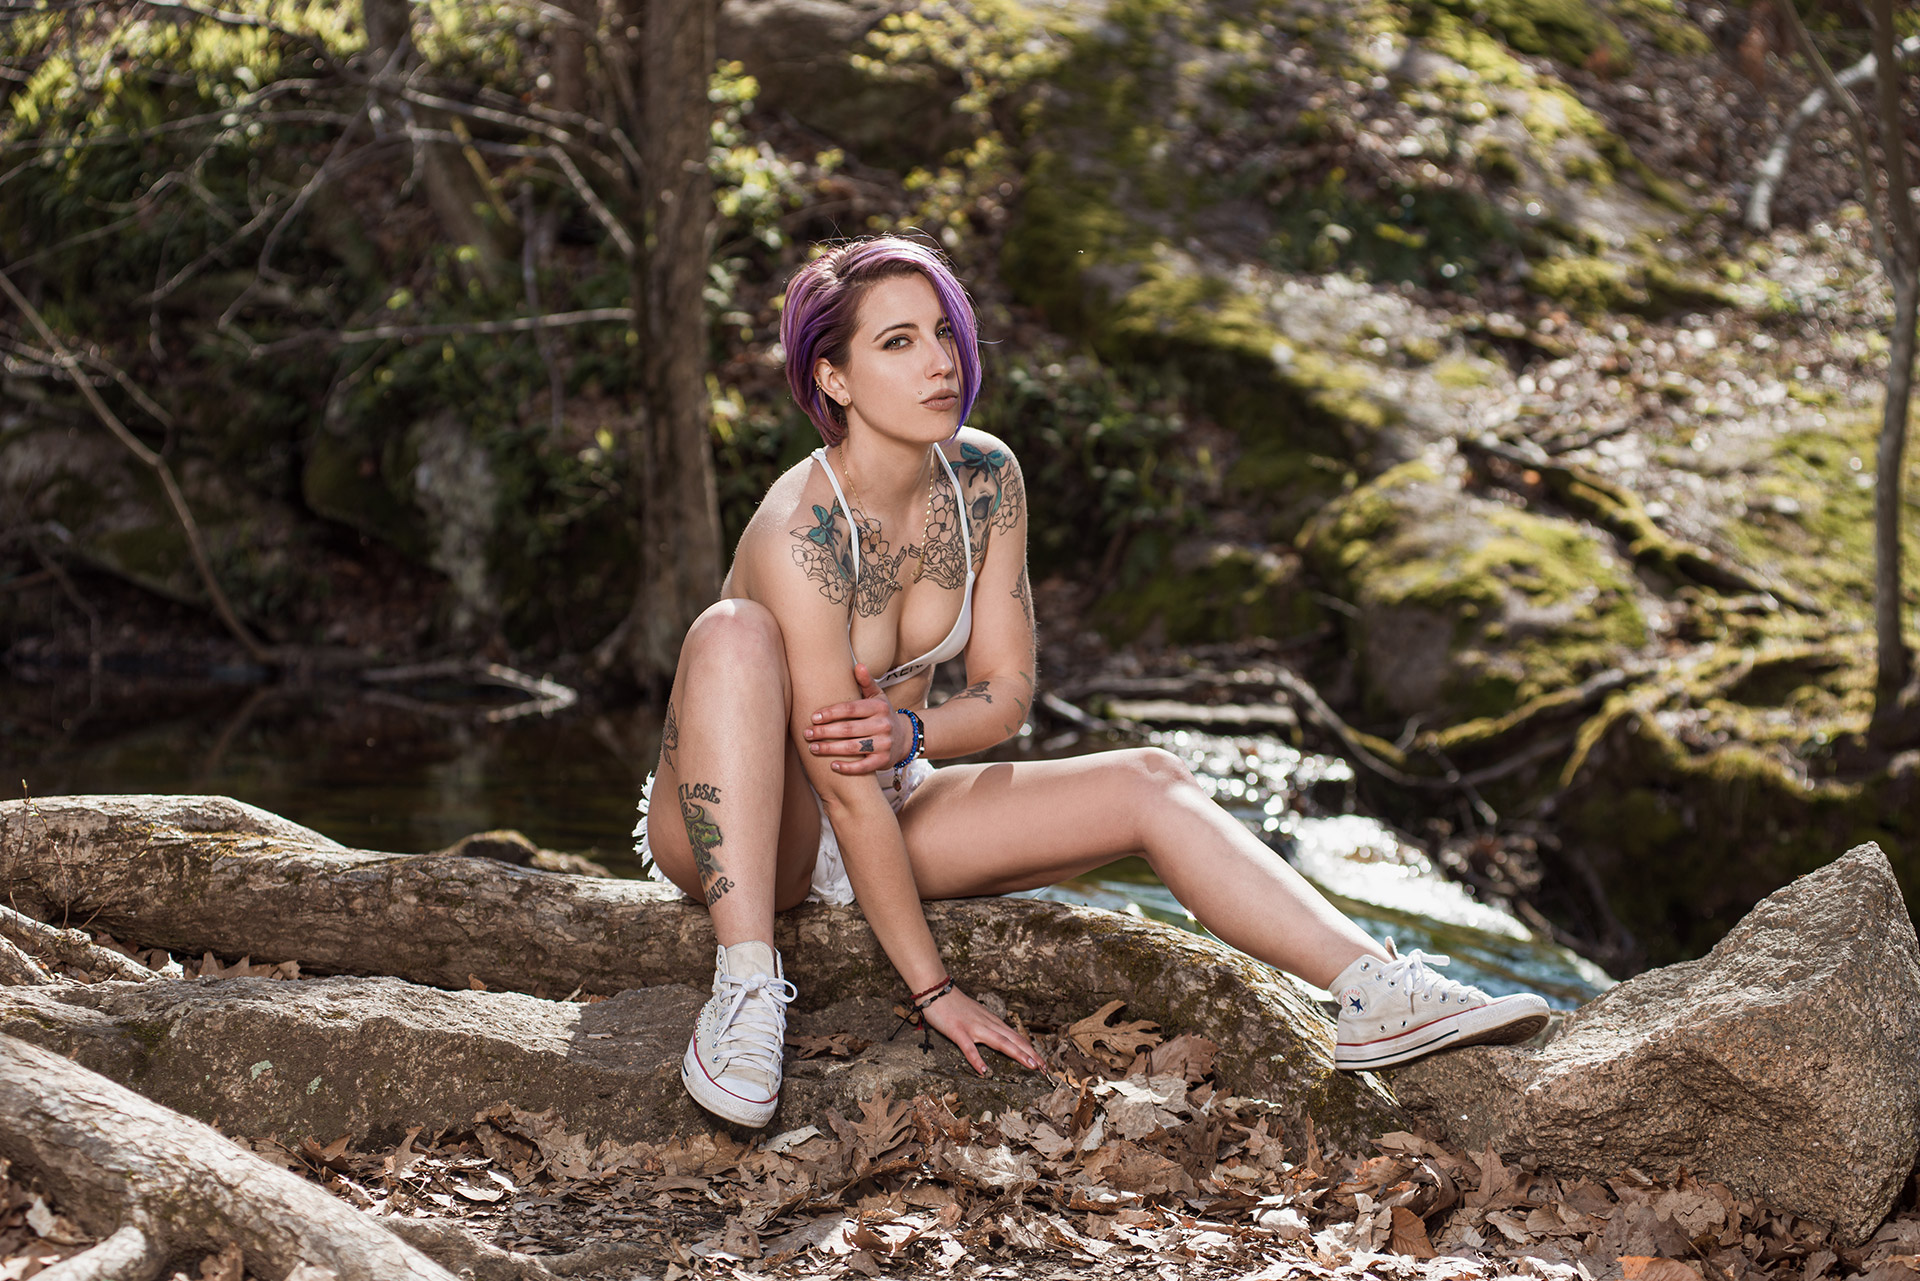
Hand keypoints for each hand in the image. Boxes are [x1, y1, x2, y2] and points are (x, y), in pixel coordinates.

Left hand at [805, 663, 903, 774]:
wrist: (905, 737)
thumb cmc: (883, 714)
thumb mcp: (878, 697)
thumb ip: (866, 682)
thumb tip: (858, 665)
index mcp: (879, 707)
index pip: (851, 709)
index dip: (831, 713)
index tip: (814, 717)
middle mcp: (883, 725)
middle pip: (848, 729)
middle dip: (825, 732)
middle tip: (807, 733)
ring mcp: (884, 744)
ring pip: (853, 747)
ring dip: (830, 749)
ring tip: (813, 748)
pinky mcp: (883, 761)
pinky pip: (863, 767)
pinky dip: (847, 768)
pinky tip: (832, 766)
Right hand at [919, 987, 1045, 1075]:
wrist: (936, 990)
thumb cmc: (955, 1005)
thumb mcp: (977, 1015)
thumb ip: (989, 1027)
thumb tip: (1000, 1038)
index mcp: (992, 1022)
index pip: (1016, 1037)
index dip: (1031, 1050)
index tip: (1043, 1063)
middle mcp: (987, 1024)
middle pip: (1014, 1040)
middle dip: (1031, 1054)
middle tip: (1045, 1068)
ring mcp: (974, 1027)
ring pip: (1000, 1042)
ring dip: (1017, 1054)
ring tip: (1031, 1066)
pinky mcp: (958, 1031)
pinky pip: (969, 1048)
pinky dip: (977, 1059)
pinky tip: (984, 1071)